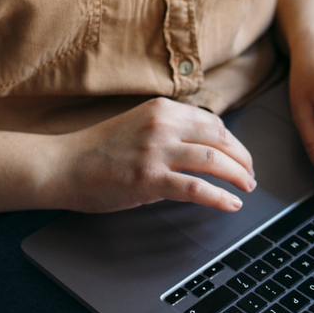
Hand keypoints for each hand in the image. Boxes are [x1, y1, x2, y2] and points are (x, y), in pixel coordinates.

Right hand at [49, 98, 255, 213]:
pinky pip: (196, 187)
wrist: (63, 165)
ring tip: (247, 187)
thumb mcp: (137, 127)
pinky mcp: (149, 178)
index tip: (241, 157)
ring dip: (237, 175)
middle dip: (242, 158)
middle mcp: (161, 124)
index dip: (233, 142)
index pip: (212, 123)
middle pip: (219, 137)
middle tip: (250, 174)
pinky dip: (219, 196)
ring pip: (213, 159)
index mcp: (161, 109)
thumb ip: (168, 132)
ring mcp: (155, 150)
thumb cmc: (96, 151)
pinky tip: (231, 203)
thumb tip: (202, 150)